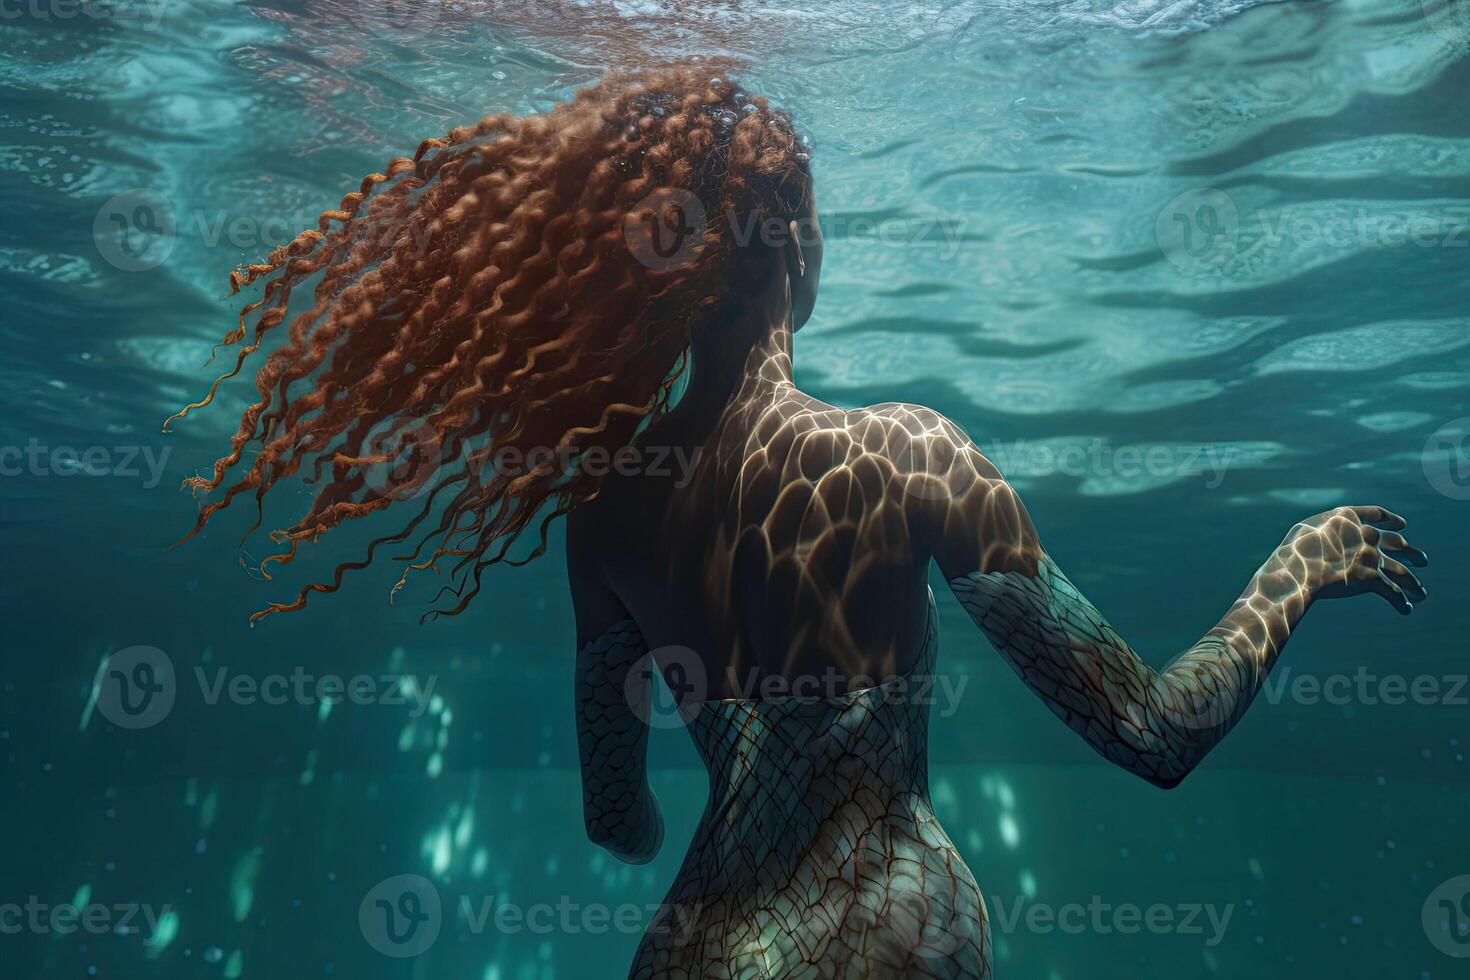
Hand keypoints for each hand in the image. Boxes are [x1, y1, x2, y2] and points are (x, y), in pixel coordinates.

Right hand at [1282, 506, 1427, 613]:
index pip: (1377, 513)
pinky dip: (1401, 602)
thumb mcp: (1306, 531)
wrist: (1294, 571)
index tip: (1403, 525)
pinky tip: (1406, 609)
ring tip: (1421, 594)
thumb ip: (1326, 532)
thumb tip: (1329, 539)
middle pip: (1397, 543)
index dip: (1391, 520)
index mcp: (1348, 517)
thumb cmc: (1292, 553)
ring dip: (1413, 584)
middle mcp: (1365, 534)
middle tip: (1422, 561)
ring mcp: (1370, 556)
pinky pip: (1392, 592)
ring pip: (1401, 571)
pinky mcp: (1370, 579)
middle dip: (1412, 553)